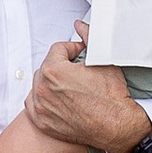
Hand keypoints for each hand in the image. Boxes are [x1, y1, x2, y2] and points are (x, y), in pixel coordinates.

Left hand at [25, 26, 151, 152]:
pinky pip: (34, 104)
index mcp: (53, 70)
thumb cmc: (112, 96)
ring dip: (51, 81)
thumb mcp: (102, 60)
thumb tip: (80, 26)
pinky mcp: (42, 122)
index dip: (73, 48)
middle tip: (78, 70)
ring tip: (70, 84)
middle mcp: (42, 88)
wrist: (117, 125)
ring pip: (40, 84)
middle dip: (62, 65)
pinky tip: (58, 99)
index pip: (58, 49)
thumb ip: (88, 37)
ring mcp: (41, 107)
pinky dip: (43, 100)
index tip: (81, 53)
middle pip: (47, 66)